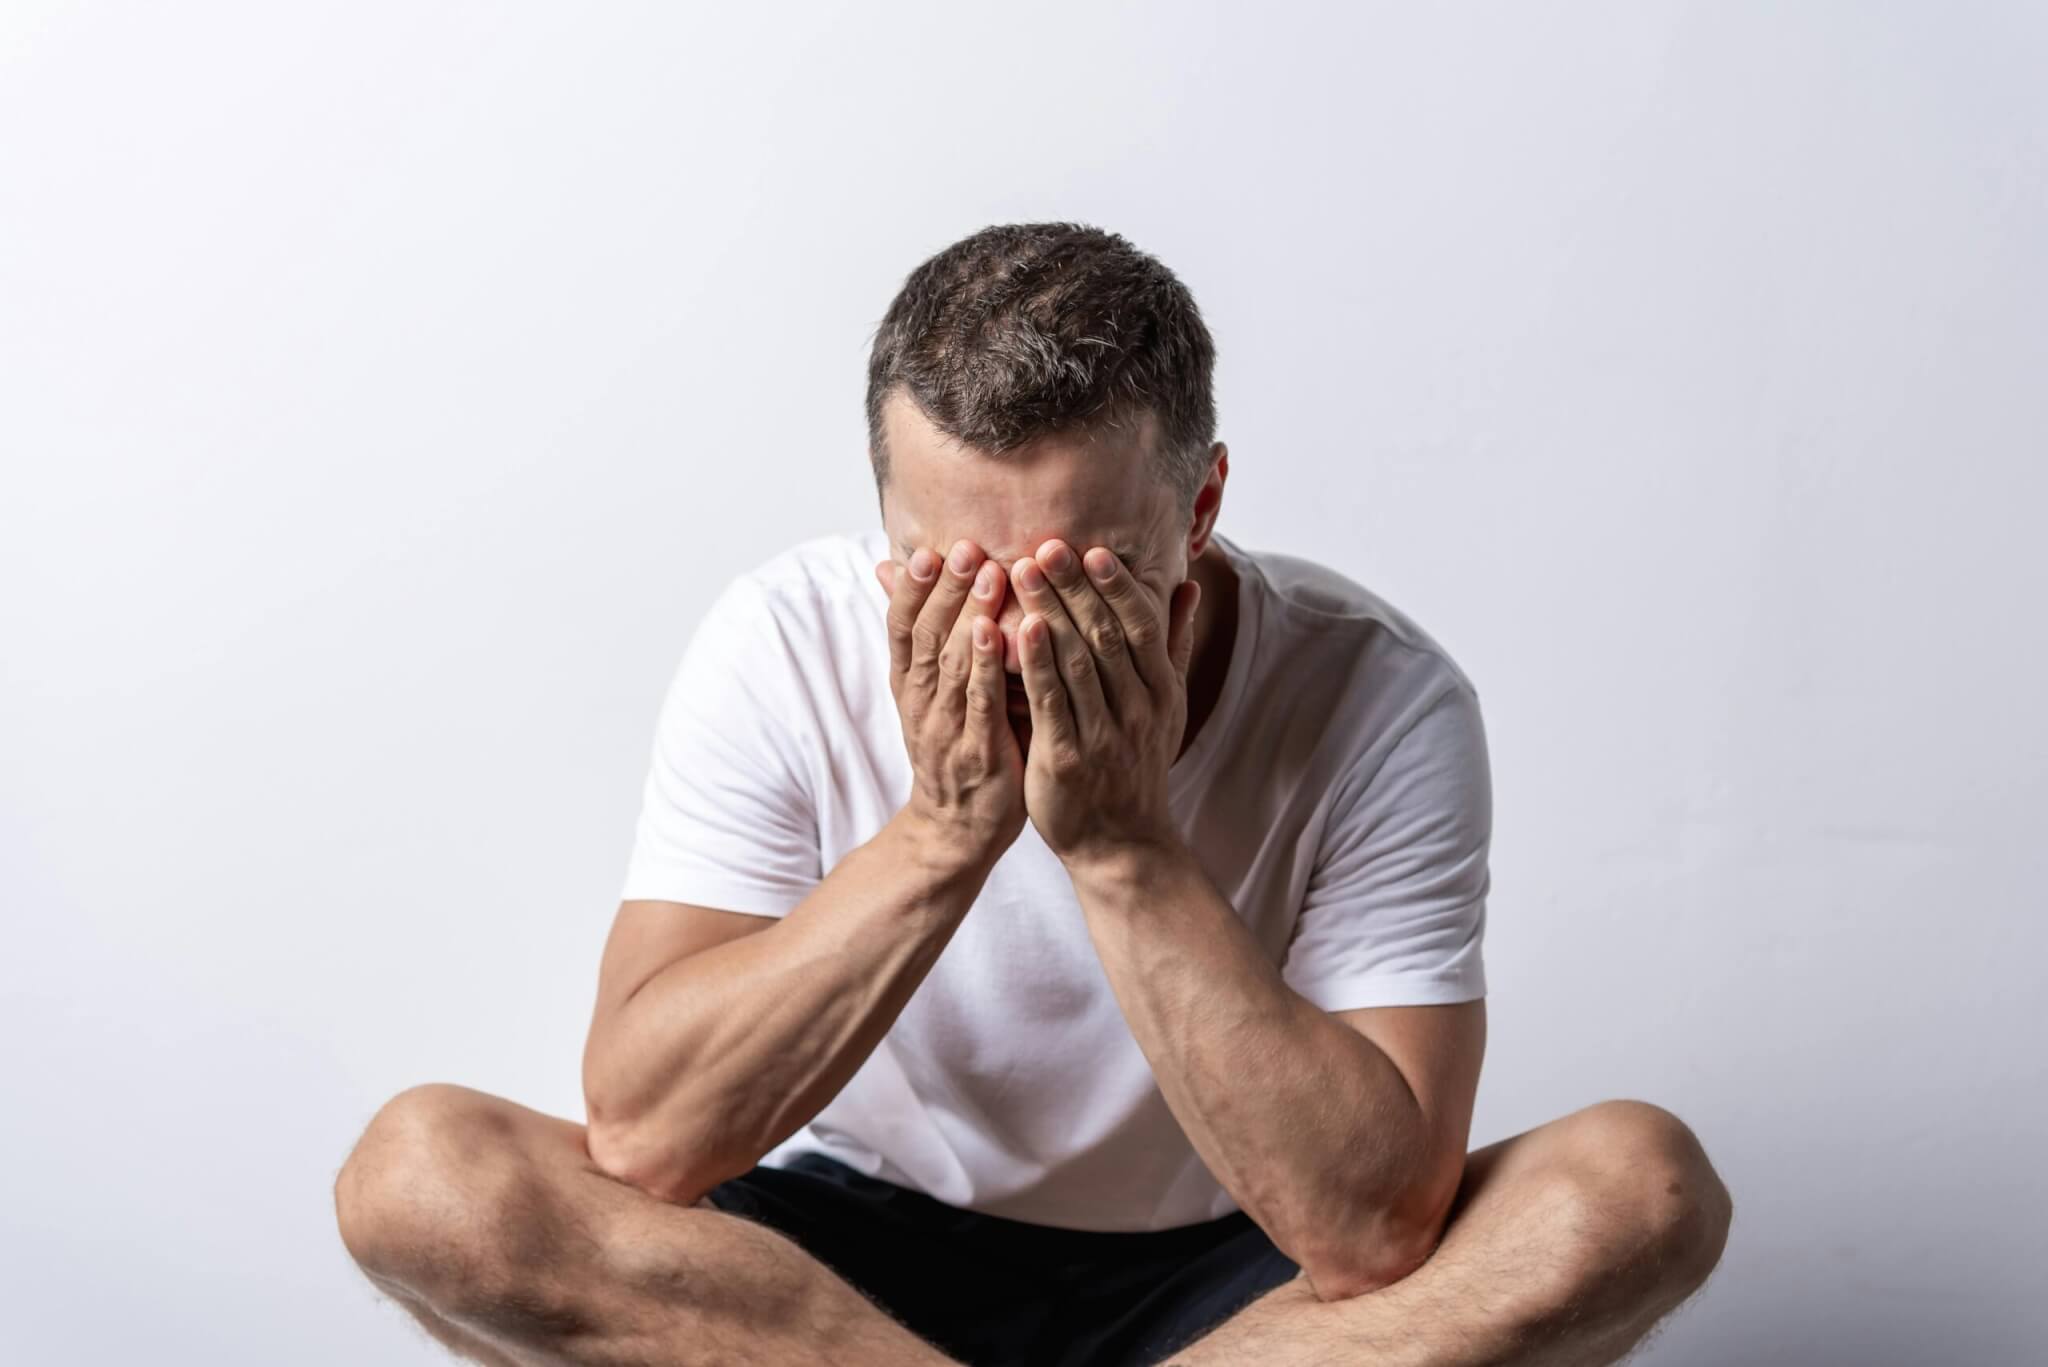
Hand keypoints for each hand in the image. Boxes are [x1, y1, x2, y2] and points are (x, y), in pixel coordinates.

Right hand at [875, 539, 1026, 866]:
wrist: (955, 830)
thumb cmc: (956, 750)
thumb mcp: (933, 695)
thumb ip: (931, 640)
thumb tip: (907, 584)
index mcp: (909, 685)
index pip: (901, 626)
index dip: (914, 588)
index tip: (928, 547)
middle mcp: (921, 701)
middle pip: (925, 635)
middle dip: (944, 588)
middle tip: (964, 545)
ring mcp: (946, 727)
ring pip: (951, 662)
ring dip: (968, 614)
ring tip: (986, 572)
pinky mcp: (977, 750)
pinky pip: (979, 702)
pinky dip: (986, 666)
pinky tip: (998, 634)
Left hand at [1006, 539, 1200, 867]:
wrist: (1121, 844)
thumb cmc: (1136, 766)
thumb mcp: (1167, 707)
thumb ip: (1173, 644)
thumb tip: (1190, 585)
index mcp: (1162, 691)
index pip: (1141, 625)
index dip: (1117, 586)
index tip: (1093, 548)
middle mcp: (1138, 708)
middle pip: (1106, 635)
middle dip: (1076, 587)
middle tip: (1047, 543)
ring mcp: (1104, 734)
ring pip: (1077, 661)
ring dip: (1050, 611)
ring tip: (1023, 570)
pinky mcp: (1067, 758)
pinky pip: (1051, 702)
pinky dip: (1035, 664)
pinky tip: (1017, 629)